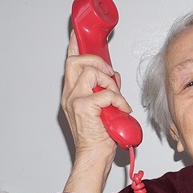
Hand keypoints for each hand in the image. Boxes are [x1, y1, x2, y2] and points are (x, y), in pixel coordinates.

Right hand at [60, 31, 133, 192]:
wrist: (94, 159)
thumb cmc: (99, 139)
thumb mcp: (102, 110)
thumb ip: (104, 91)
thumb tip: (113, 78)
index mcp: (72, 94)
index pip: (70, 63)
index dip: (75, 45)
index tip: (78, 34)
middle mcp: (70, 95)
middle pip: (77, 61)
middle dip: (97, 61)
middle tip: (109, 75)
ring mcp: (75, 101)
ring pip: (91, 72)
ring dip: (110, 82)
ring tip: (115, 97)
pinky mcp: (84, 108)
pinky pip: (107, 93)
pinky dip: (119, 100)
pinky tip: (121, 110)